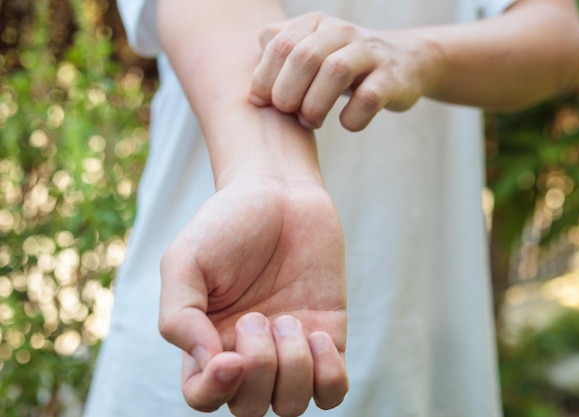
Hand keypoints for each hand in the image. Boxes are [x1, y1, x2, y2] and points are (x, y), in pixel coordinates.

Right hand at [159, 177, 347, 416]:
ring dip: (292, 368)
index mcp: (207, 342)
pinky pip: (332, 391)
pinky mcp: (326, 339)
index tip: (230, 357)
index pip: (203, 397)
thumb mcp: (184, 260)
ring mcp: (289, 350)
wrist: (280, 194)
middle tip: (258, 316)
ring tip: (288, 320)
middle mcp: (248, 354)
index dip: (215, 391)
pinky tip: (317, 333)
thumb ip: (178, 316)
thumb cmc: (227, 224)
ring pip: (291, 405)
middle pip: (249, 408)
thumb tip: (208, 365)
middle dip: (259, 368)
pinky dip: (327, 375)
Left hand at [249, 13, 441, 130]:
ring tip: (311, 121)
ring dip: (315, 105)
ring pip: (336, 71)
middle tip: (287, 113)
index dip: (264, 78)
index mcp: (315, 24)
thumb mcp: (309, 54)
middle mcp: (342, 32)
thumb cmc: (341, 66)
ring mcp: (370, 54)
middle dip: (288, 92)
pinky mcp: (392, 79)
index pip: (279, 44)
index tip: (262, 102)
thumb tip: (254, 92)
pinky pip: (368, 98)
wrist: (403, 63)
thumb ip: (278, 61)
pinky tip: (346, 123)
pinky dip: (352, 117)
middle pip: (305, 56)